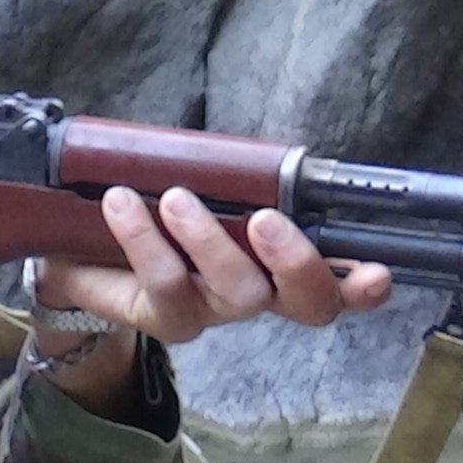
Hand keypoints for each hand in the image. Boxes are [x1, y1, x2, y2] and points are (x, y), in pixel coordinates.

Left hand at [35, 186, 393, 344]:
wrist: (83, 252)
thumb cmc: (156, 213)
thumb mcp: (199, 185)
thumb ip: (231, 172)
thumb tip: (245, 143)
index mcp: (280, 263)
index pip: (337, 282)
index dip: (361, 284)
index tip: (378, 271)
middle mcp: (257, 294)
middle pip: (306, 303)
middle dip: (297, 262)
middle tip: (266, 219)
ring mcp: (212, 312)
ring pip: (236, 291)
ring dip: (210, 241)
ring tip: (176, 199)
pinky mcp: (164, 318)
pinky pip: (166, 283)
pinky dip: (144, 239)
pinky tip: (121, 204)